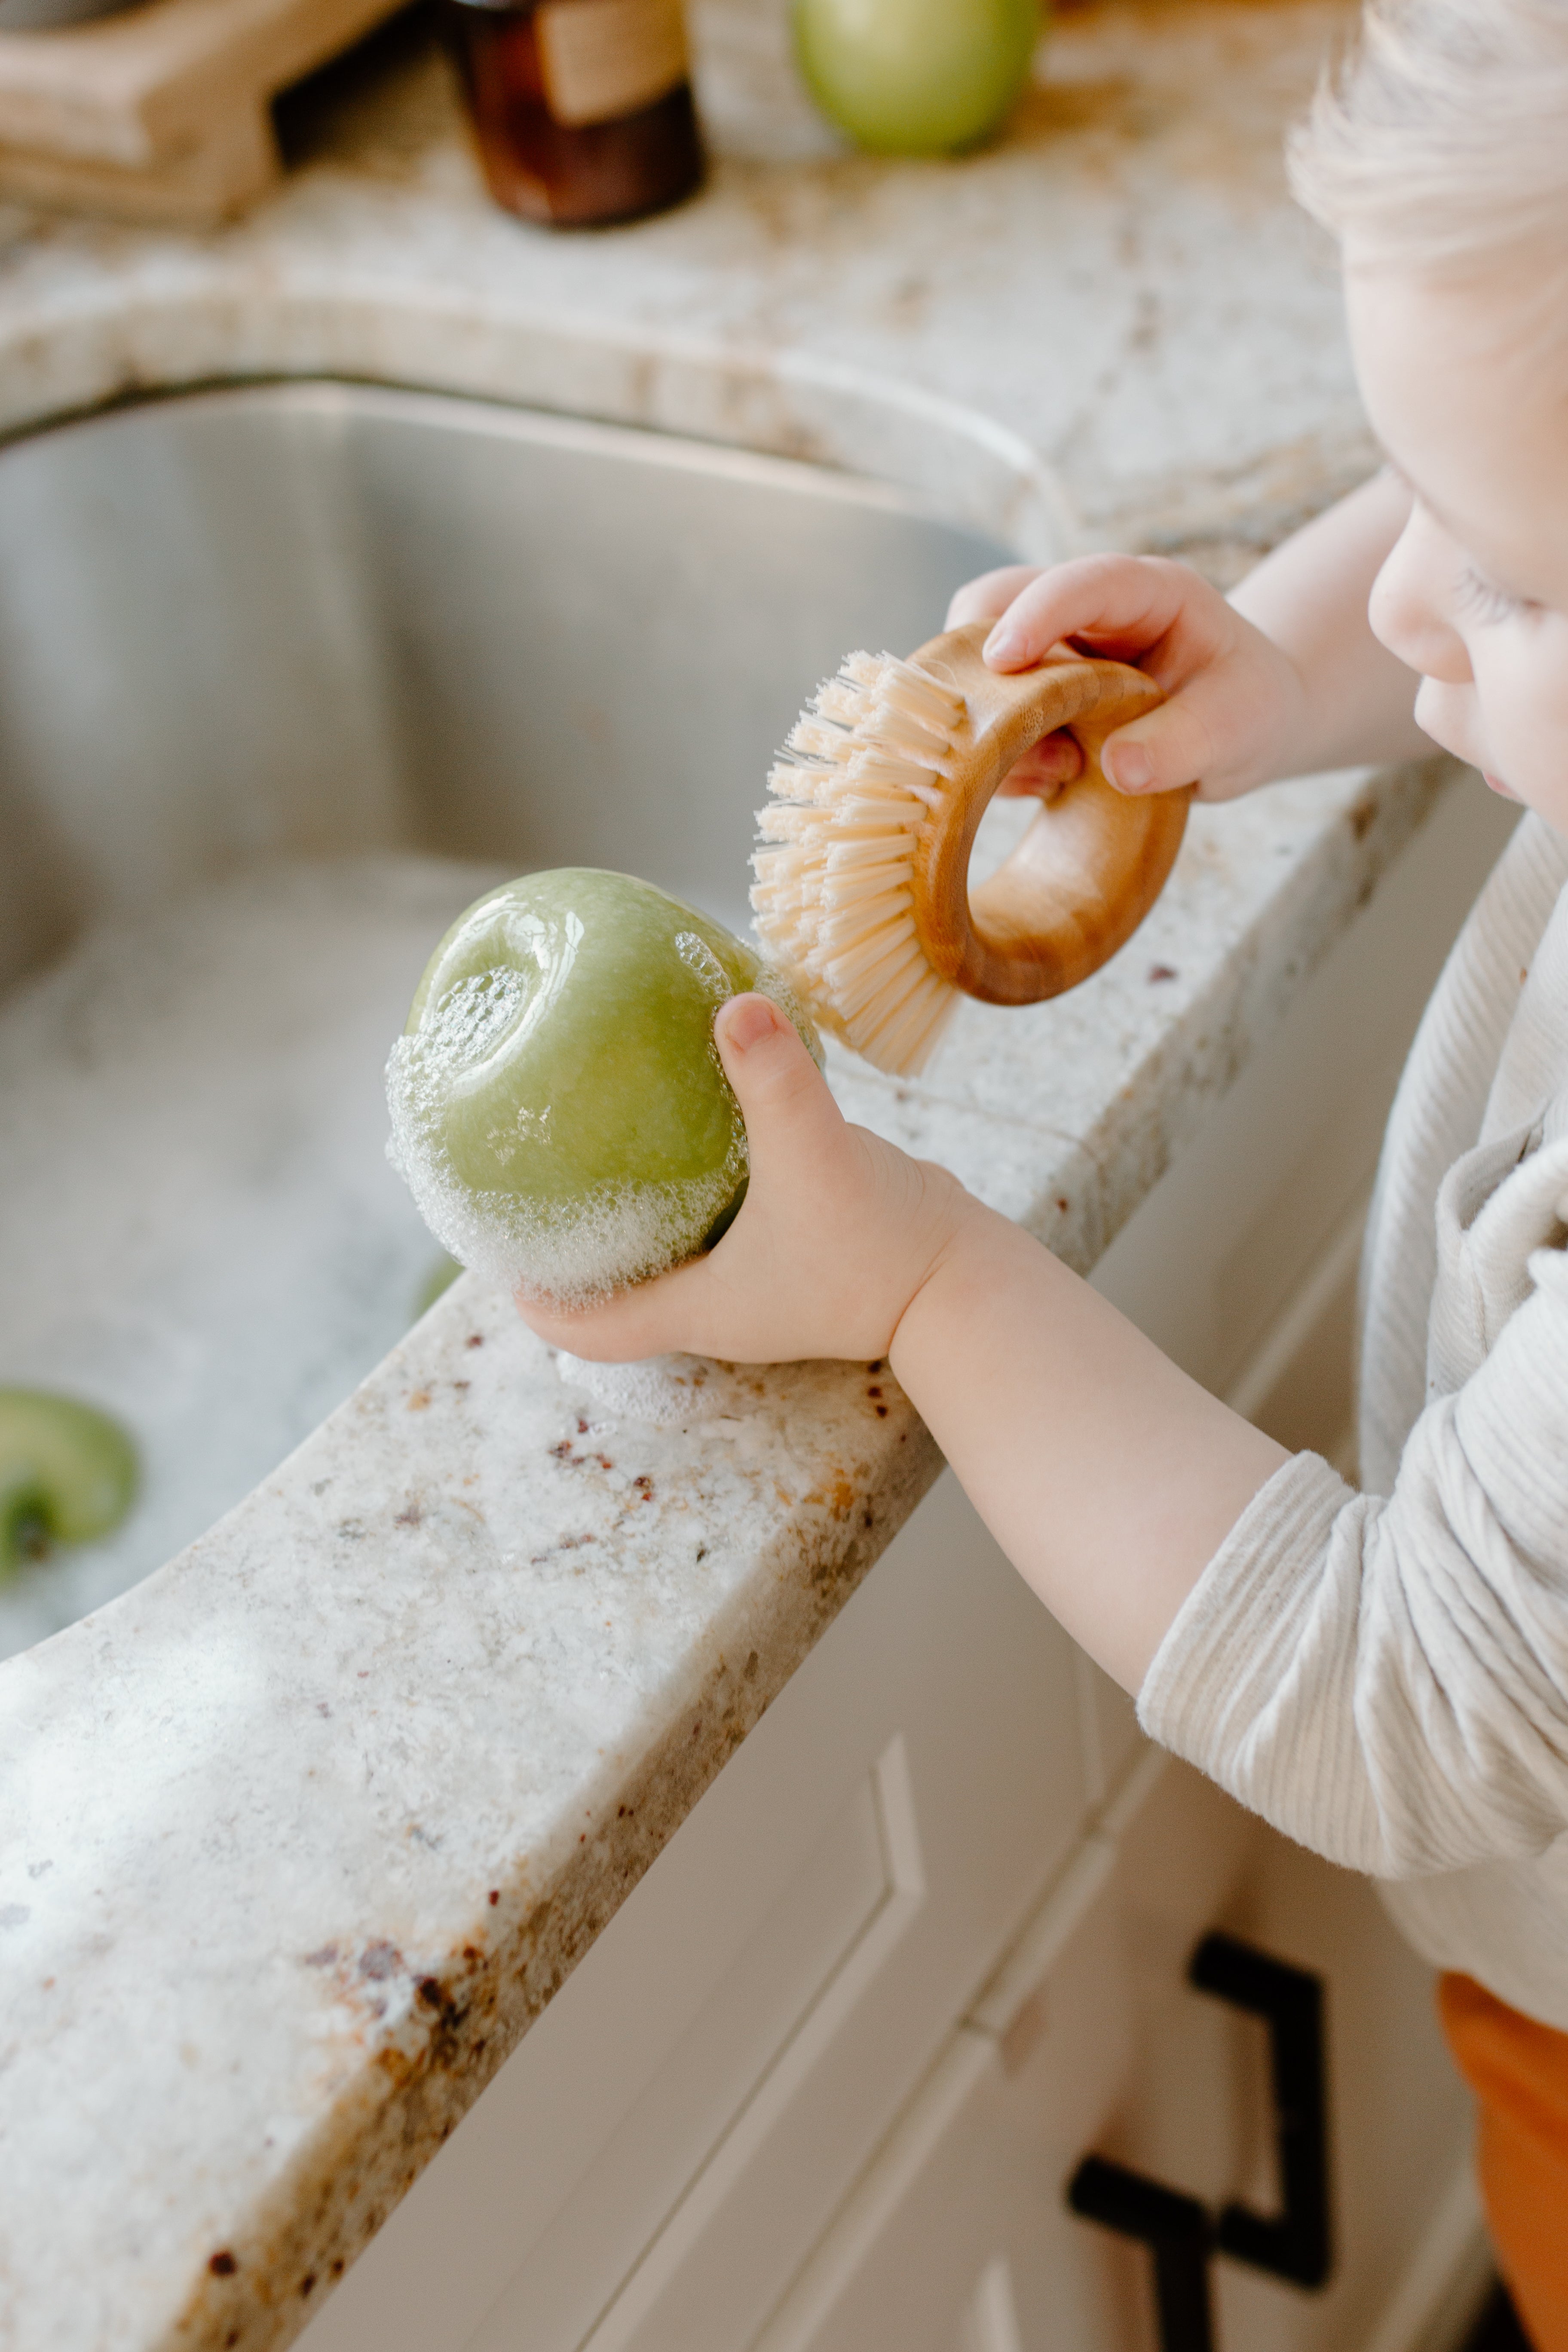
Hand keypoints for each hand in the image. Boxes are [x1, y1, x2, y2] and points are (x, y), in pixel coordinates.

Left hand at [514, 994, 972, 1364]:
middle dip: (567, 1252)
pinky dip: (687, 1192)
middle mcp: (715, 1304)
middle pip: (612, 1296)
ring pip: (665, 1260)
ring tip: (593, 1151)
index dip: (531, 1295)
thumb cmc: (882, 1242)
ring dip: (629, 1221)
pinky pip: (712, 1228)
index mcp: (696, 1309)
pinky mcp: (788, 1253)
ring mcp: (752, 1284)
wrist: (964, 1275)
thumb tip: (733, 1003)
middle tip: (529, 1183)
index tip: (490, 1245)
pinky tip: (683, 1129)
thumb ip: (775, 1082)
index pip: (585, 1325)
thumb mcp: (818, 1154)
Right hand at [946, 554, 1308, 803]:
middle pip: (995, 604)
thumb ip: (1188, 744)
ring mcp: (1053, 651)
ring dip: (991, 722)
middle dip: (982, 668)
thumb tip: (1118, 769)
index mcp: (1149, 593)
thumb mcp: (1240, 725)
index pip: (1084, 583)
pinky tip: (1050, 782)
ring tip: (1057, 773)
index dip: (1038, 614)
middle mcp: (1088, 612)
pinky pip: (987, 715)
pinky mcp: (1033, 696)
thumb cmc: (1246, 709)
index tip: (1003, 660)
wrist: (1242, 726)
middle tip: (1013, 737)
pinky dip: (999, 753)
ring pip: (975, 662)